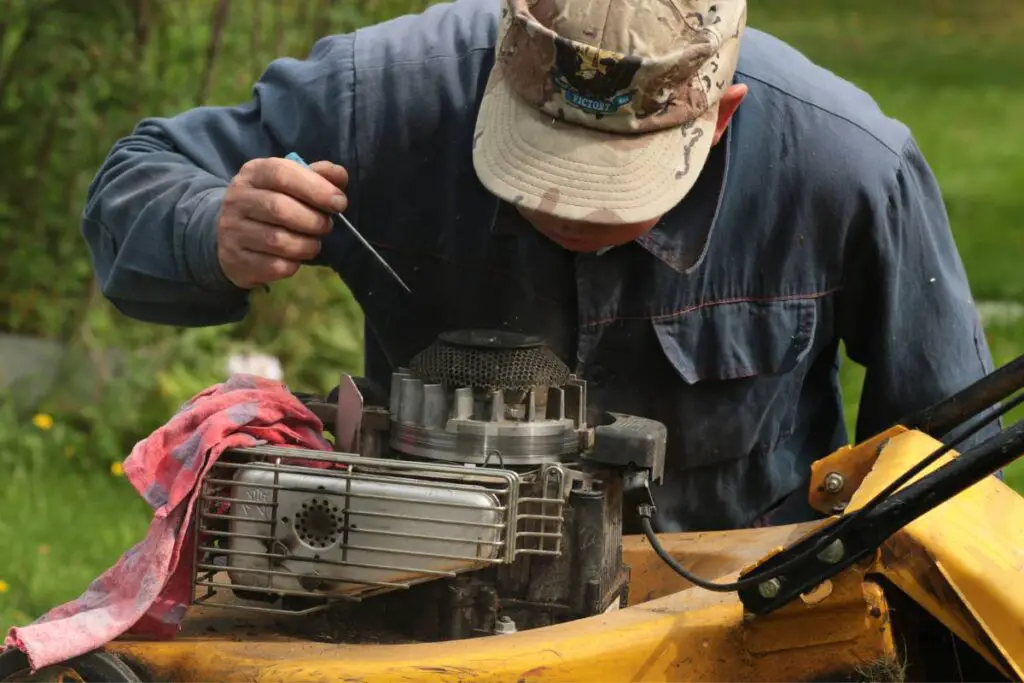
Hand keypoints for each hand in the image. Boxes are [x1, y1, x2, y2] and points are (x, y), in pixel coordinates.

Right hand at [216, 157, 348, 289]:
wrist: (234, 237)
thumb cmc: (272, 204)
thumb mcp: (291, 183)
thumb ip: (318, 176)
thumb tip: (340, 175)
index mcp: (253, 173)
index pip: (282, 174)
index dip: (316, 188)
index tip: (339, 202)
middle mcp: (237, 199)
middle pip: (280, 208)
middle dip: (313, 221)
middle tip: (326, 226)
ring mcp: (232, 231)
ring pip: (278, 241)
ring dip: (306, 245)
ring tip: (313, 244)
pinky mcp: (236, 260)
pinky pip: (274, 265)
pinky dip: (293, 264)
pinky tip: (295, 258)